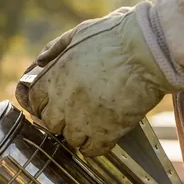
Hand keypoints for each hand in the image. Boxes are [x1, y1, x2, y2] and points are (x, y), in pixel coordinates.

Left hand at [15, 8, 175, 155]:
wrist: (149, 50)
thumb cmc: (116, 36)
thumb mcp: (79, 33)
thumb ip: (56, 48)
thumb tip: (40, 61)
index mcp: (53, 78)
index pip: (34, 102)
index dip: (44, 103)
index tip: (56, 103)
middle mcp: (63, 102)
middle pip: (50, 124)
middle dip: (61, 119)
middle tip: (77, 113)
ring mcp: (83, 120)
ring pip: (70, 139)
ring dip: (79, 134)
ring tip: (94, 123)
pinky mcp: (106, 132)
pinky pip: (92, 150)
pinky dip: (97, 146)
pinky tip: (105, 135)